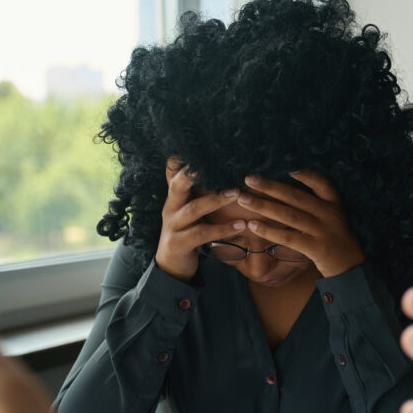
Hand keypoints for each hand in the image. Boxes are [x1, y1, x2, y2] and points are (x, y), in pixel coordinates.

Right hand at [155, 159, 246, 281]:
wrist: (172, 265)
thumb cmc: (188, 232)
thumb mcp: (190, 210)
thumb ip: (200, 192)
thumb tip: (223, 172)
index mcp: (175, 197)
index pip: (174, 171)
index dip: (183, 159)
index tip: (202, 146)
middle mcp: (171, 207)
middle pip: (178, 184)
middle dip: (197, 174)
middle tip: (222, 165)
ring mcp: (173, 225)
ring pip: (193, 209)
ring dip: (216, 200)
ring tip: (238, 194)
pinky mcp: (179, 243)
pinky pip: (202, 234)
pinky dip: (223, 229)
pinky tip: (241, 225)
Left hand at [239, 170, 365, 277]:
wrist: (350, 265)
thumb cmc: (333, 237)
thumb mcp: (331, 216)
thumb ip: (313, 204)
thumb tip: (280, 190)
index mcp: (333, 203)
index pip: (322, 183)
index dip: (306, 175)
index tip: (288, 167)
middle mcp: (328, 214)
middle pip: (296, 197)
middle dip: (271, 187)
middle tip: (249, 179)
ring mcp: (323, 231)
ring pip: (289, 215)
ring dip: (264, 206)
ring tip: (243, 200)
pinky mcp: (316, 248)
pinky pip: (289, 237)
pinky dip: (269, 231)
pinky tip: (253, 226)